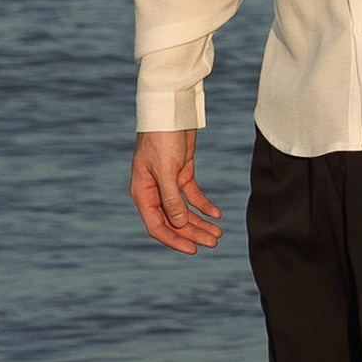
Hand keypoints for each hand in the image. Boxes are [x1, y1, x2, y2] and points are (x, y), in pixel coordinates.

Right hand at [132, 128, 220, 252]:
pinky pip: (193, 196)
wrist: (171, 111)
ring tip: (218, 234)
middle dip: (193, 233)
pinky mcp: (181, 173)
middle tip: (214, 243)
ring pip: (184, 211)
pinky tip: (217, 214)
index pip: (157, 225)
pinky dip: (204, 206)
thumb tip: (178, 224)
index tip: (193, 250)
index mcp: (142, 193)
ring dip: (200, 223)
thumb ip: (171, 198)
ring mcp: (168, 183)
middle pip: (173, 221)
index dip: (174, 239)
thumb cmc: (162, 138)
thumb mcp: (166, 170)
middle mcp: (154, 191)